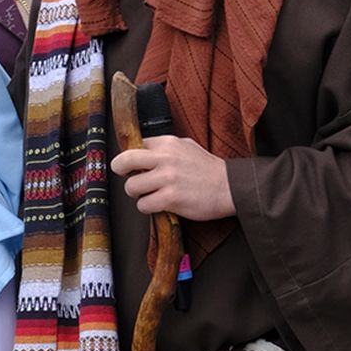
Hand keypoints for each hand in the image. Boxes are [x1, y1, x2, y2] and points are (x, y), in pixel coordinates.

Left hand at [112, 137, 234, 219]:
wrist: (229, 187)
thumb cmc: (208, 169)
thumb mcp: (187, 146)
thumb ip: (165, 147)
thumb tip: (144, 150)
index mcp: (168, 143)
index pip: (135, 146)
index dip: (132, 157)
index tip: (135, 165)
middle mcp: (165, 158)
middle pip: (124, 161)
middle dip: (121, 170)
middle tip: (128, 176)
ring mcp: (167, 179)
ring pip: (131, 187)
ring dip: (137, 194)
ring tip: (149, 194)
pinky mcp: (170, 198)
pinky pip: (143, 205)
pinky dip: (148, 207)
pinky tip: (158, 205)